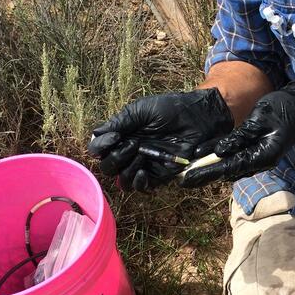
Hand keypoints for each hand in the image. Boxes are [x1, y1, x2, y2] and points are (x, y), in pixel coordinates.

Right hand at [88, 89, 233, 190]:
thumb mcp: (141, 110)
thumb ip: (120, 122)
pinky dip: (138, 182)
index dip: (99, 147)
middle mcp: (129, 151)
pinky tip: (143, 171)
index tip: (115, 137)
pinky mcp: (159, 174)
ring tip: (140, 153)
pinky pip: (141, 186)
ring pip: (121, 179)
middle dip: (115, 157)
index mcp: (122, 135)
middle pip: (107, 166)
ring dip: (126, 169)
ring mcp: (143, 163)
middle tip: (133, 143)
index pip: (98, 149)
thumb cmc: (170, 109)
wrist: (197, 116)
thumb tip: (96, 135)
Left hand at [181, 81, 294, 186]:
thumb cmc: (284, 108)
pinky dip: (221, 158)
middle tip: (182, 180)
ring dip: (211, 168)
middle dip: (206, 174)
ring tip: (189, 171)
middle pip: (229, 171)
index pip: (230, 167)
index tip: (188, 178)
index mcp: (263, 155)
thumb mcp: (260, 118)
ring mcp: (260, 156)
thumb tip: (220, 151)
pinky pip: (236, 156)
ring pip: (232, 166)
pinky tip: (205, 156)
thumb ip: (240, 136)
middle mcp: (261, 160)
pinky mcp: (257, 149)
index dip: (207, 173)